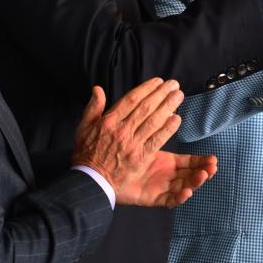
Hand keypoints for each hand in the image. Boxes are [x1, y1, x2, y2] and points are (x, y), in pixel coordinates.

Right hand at [71, 80, 213, 206]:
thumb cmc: (86, 154)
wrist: (90, 181)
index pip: (131, 99)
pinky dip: (167, 129)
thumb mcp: (83, 128)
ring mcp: (132, 144)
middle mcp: (122, 130)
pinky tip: (177, 119)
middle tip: (174, 85)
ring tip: (179, 96)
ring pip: (153, 121)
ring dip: (168, 107)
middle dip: (161, 94)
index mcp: (109, 121)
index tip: (158, 81)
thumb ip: (92, 107)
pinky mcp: (139, 158)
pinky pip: (156, 140)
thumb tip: (98, 89)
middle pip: (145, 108)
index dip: (146, 88)